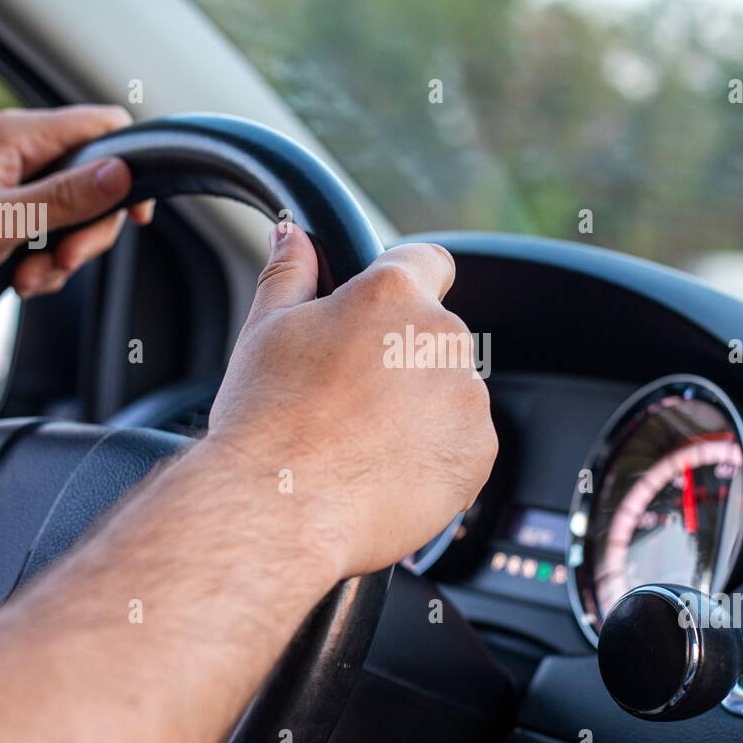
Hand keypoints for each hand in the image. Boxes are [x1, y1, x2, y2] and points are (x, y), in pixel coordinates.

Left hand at [0, 105, 152, 303]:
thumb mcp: (2, 222)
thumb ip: (65, 197)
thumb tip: (122, 173)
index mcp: (20, 136)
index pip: (105, 127)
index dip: (132, 167)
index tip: (136, 215)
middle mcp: (23, 151)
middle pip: (98, 182)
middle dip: (89, 232)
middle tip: (64, 261)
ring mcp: (18, 180)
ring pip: (77, 215)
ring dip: (65, 255)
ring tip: (29, 277)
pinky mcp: (12, 207)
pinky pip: (54, 232)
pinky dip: (46, 262)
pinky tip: (21, 278)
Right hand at [202, 223, 497, 578]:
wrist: (282, 507)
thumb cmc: (267, 420)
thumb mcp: (266, 329)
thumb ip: (291, 272)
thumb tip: (295, 234)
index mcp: (393, 295)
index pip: (427, 261)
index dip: (404, 285)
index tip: (382, 318)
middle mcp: (442, 337)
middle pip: (435, 336)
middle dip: (402, 360)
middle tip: (348, 399)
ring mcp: (466, 397)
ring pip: (449, 392)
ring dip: (419, 409)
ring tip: (361, 444)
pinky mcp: (477, 452)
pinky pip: (461, 443)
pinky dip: (434, 456)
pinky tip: (384, 472)